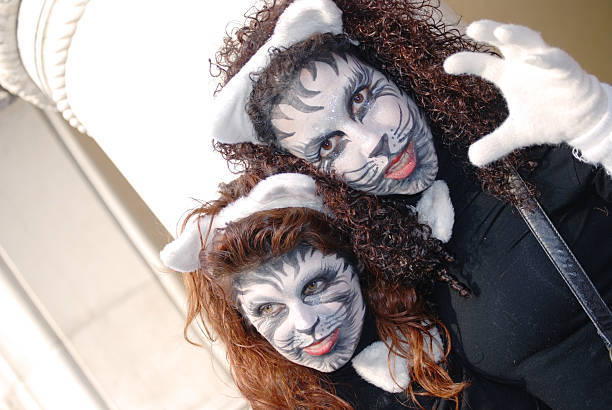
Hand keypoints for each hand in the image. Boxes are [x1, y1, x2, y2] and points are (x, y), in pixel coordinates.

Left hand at [444, 20, 607, 166]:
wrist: (581, 121)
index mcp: (509, 75)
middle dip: (490, 32)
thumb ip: (495, 144)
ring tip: (501, 33)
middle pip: (505, 42)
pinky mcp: (568, 71)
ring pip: (531, 41)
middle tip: (472, 29)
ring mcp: (546, 64)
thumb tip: (473, 159)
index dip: (466, 62)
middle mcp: (524, 64)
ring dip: (517, 35)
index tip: (447, 65)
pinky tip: (534, 60)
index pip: (484, 65)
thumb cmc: (546, 117)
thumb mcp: (516, 134)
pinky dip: (546, 59)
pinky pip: (557, 61)